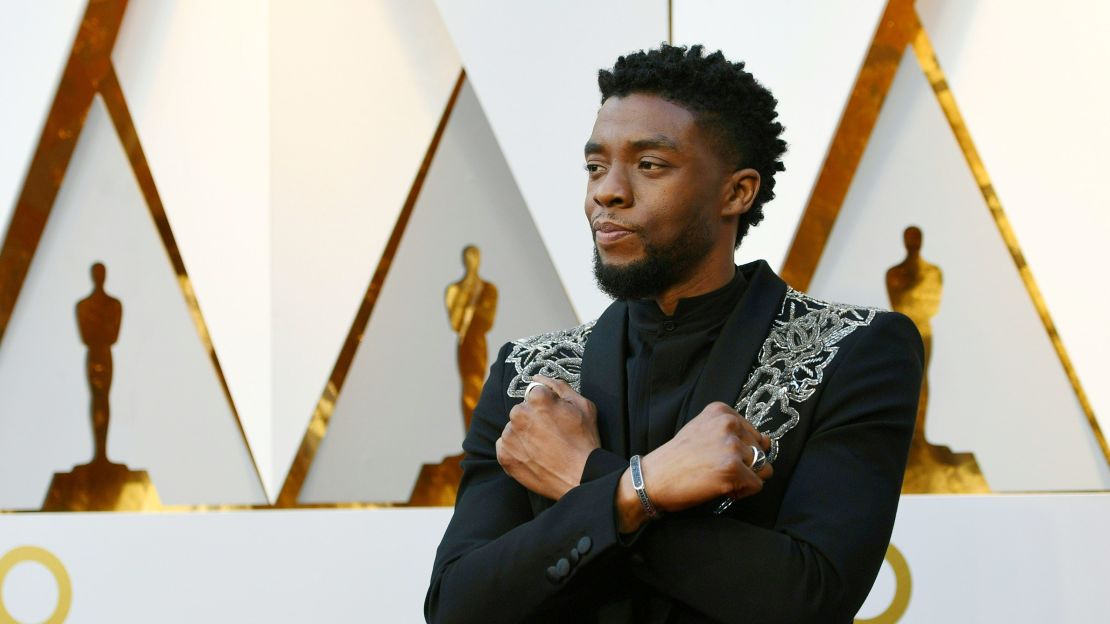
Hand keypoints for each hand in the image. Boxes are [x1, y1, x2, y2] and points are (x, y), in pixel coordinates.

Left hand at [496, 375, 600, 499]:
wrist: (581, 478)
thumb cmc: (585, 441)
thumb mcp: (583, 405)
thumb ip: (558, 385)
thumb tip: (538, 377)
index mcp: (537, 398)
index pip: (535, 394)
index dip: (548, 406)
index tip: (557, 419)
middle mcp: (519, 414)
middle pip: (522, 410)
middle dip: (533, 419)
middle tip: (551, 435)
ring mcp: (510, 436)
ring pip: (513, 428)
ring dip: (524, 434)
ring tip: (543, 448)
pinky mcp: (504, 456)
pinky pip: (505, 445)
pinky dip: (516, 449)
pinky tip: (533, 456)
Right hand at [615, 402, 771, 532]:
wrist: (652, 479)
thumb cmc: (676, 459)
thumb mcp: (701, 431)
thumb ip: (732, 433)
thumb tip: (768, 442)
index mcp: (721, 411)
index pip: (754, 433)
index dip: (741, 451)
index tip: (719, 457)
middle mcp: (728, 424)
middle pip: (761, 450)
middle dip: (746, 465)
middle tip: (717, 470)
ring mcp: (732, 446)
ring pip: (763, 468)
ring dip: (746, 478)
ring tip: (720, 479)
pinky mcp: (733, 469)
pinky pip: (757, 485)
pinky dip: (742, 492)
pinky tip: (721, 488)